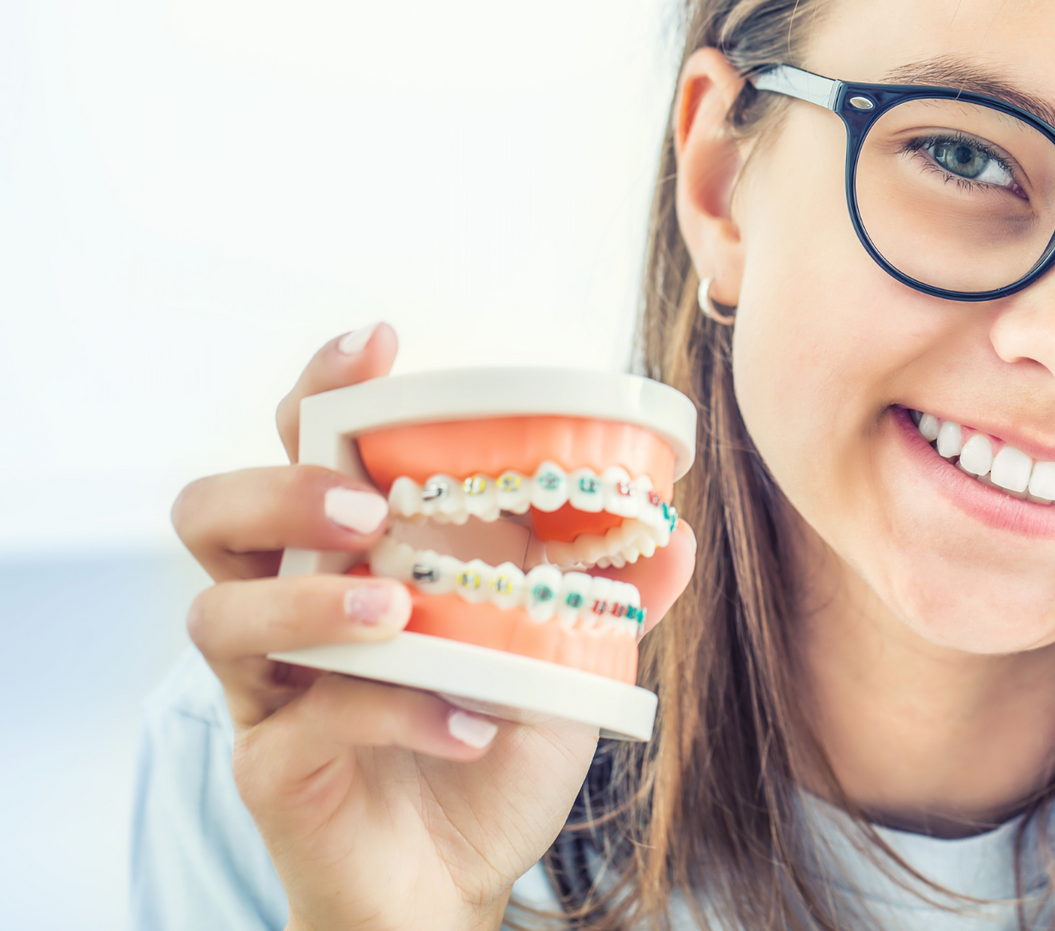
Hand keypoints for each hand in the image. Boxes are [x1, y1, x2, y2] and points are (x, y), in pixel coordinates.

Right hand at [172, 327, 694, 930]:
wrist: (458, 879)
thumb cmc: (492, 744)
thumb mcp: (563, 659)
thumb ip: (606, 592)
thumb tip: (675, 531)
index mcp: (350, 554)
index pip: (302, 445)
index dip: (323, 385)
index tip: (380, 345)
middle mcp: (290, 605)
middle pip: (211, 511)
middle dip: (282, 489)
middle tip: (367, 509)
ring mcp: (269, 688)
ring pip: (218, 613)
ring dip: (310, 601)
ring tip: (398, 614)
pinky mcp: (272, 767)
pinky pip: (302, 723)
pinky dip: (393, 713)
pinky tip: (468, 724)